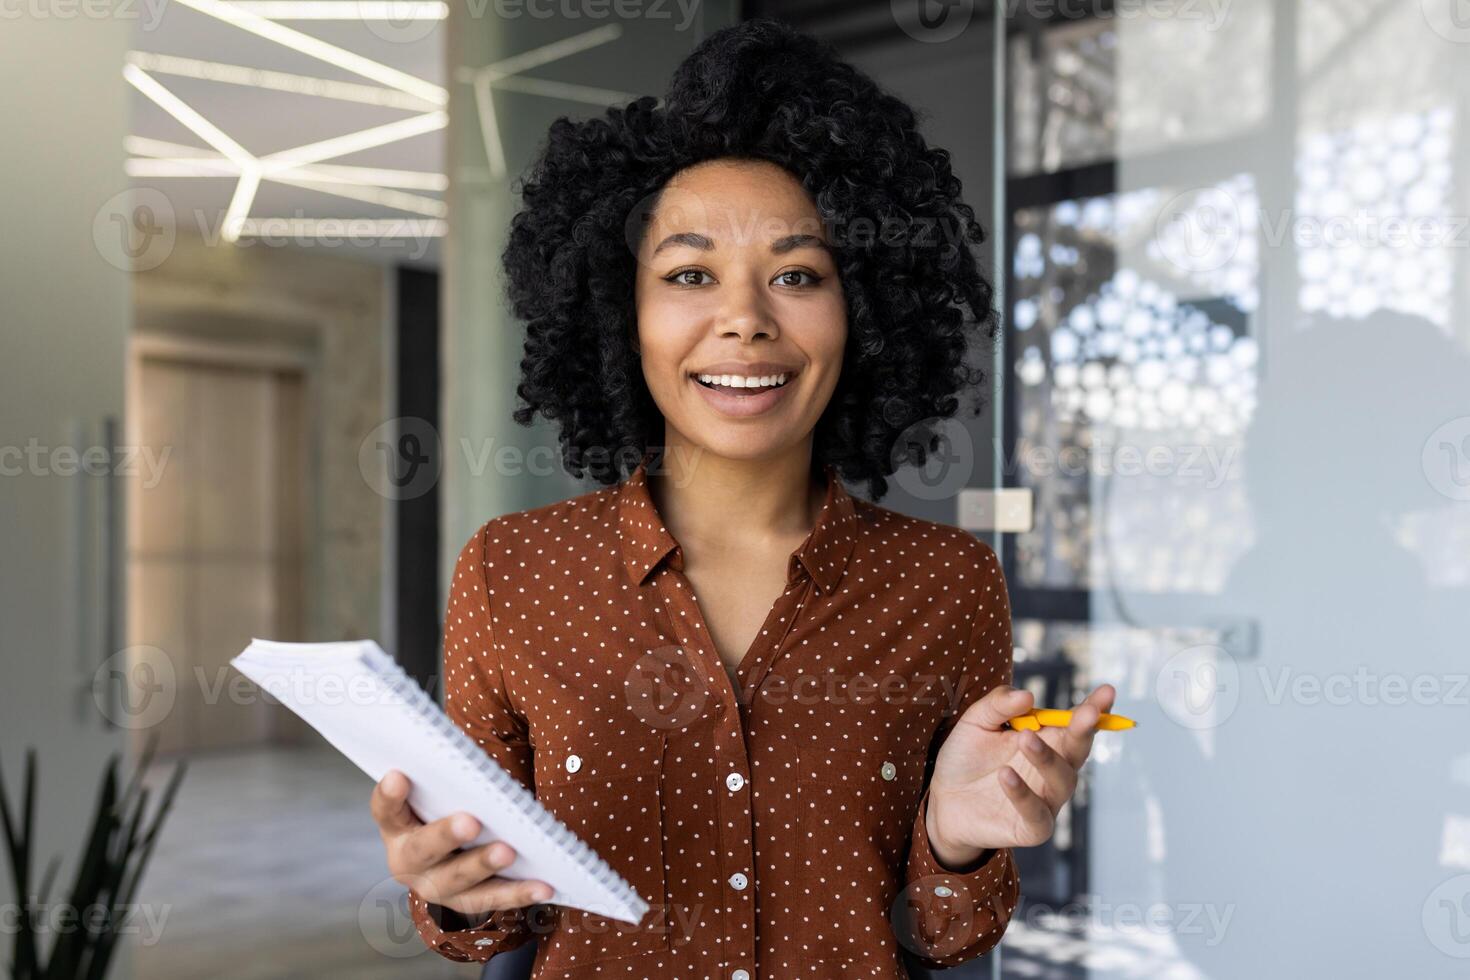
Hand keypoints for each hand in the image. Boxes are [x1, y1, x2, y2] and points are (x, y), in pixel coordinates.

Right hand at [372, 769, 552, 918]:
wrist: (448, 858)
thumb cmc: (444, 809)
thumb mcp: (436, 793)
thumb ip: (444, 776)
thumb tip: (466, 755)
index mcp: (397, 828)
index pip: (386, 810)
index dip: (390, 795)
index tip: (398, 776)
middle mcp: (409, 862)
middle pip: (422, 850)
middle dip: (446, 835)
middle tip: (470, 822)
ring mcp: (437, 886)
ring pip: (458, 880)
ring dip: (483, 865)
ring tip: (508, 852)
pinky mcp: (468, 902)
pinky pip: (494, 899)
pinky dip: (519, 893)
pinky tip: (543, 885)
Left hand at [925, 684, 1115, 866]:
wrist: (943, 799)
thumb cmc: (967, 757)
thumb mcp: (976, 722)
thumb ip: (999, 705)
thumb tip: (1028, 695)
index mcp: (1047, 740)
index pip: (1076, 724)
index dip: (1094, 708)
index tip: (1107, 691)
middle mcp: (1053, 770)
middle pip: (1078, 750)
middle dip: (1084, 730)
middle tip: (1086, 713)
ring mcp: (1046, 800)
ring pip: (1062, 780)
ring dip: (1047, 758)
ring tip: (1025, 738)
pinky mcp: (1032, 828)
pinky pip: (1037, 814)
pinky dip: (1024, 795)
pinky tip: (1006, 775)